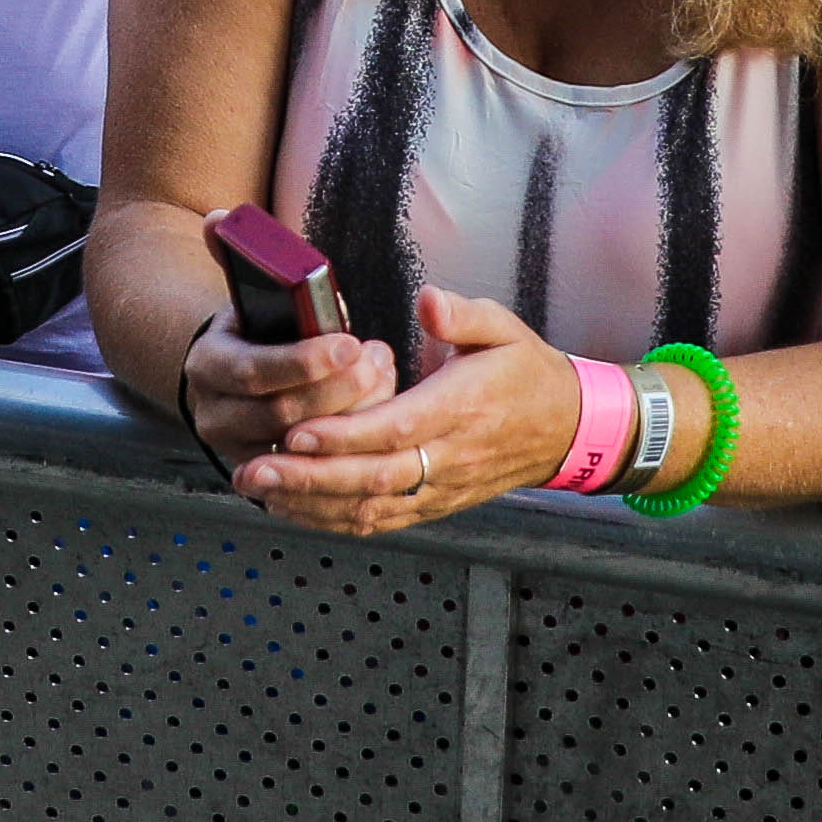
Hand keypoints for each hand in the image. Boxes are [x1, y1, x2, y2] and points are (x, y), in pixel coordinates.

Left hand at [224, 283, 580, 535]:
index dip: (344, 435)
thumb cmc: (526, 371)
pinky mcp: (435, 504)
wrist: (566, 428)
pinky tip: (293, 510)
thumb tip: (429, 301)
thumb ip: (463, 313)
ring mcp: (441, 487)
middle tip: (254, 470)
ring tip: (257, 491)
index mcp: (461, 407)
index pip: (396, 428)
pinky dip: (334, 520)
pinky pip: (381, 520)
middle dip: (309, 477)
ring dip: (311, 504)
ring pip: (371, 506)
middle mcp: (448, 455)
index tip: (296, 431)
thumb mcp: (504, 327)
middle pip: (372, 476)